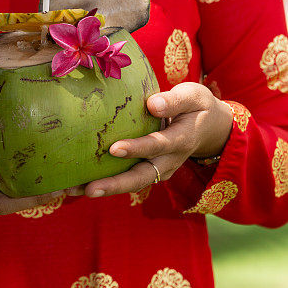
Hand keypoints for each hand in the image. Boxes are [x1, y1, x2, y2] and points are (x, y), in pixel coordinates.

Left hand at [65, 82, 233, 198]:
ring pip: (133, 182)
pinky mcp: (150, 170)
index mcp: (181, 140)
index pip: (157, 146)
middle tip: (90, 189)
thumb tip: (152, 104)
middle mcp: (169, 161)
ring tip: (76, 190)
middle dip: (115, 185)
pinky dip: (107, 182)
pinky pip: (129, 179)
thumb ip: (175, 100)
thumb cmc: (197, 106)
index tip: (114, 148)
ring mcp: (160, 169)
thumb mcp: (193, 96)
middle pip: (141, 177)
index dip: (137, 148)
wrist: (212, 128)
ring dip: (106, 188)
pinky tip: (80, 183)